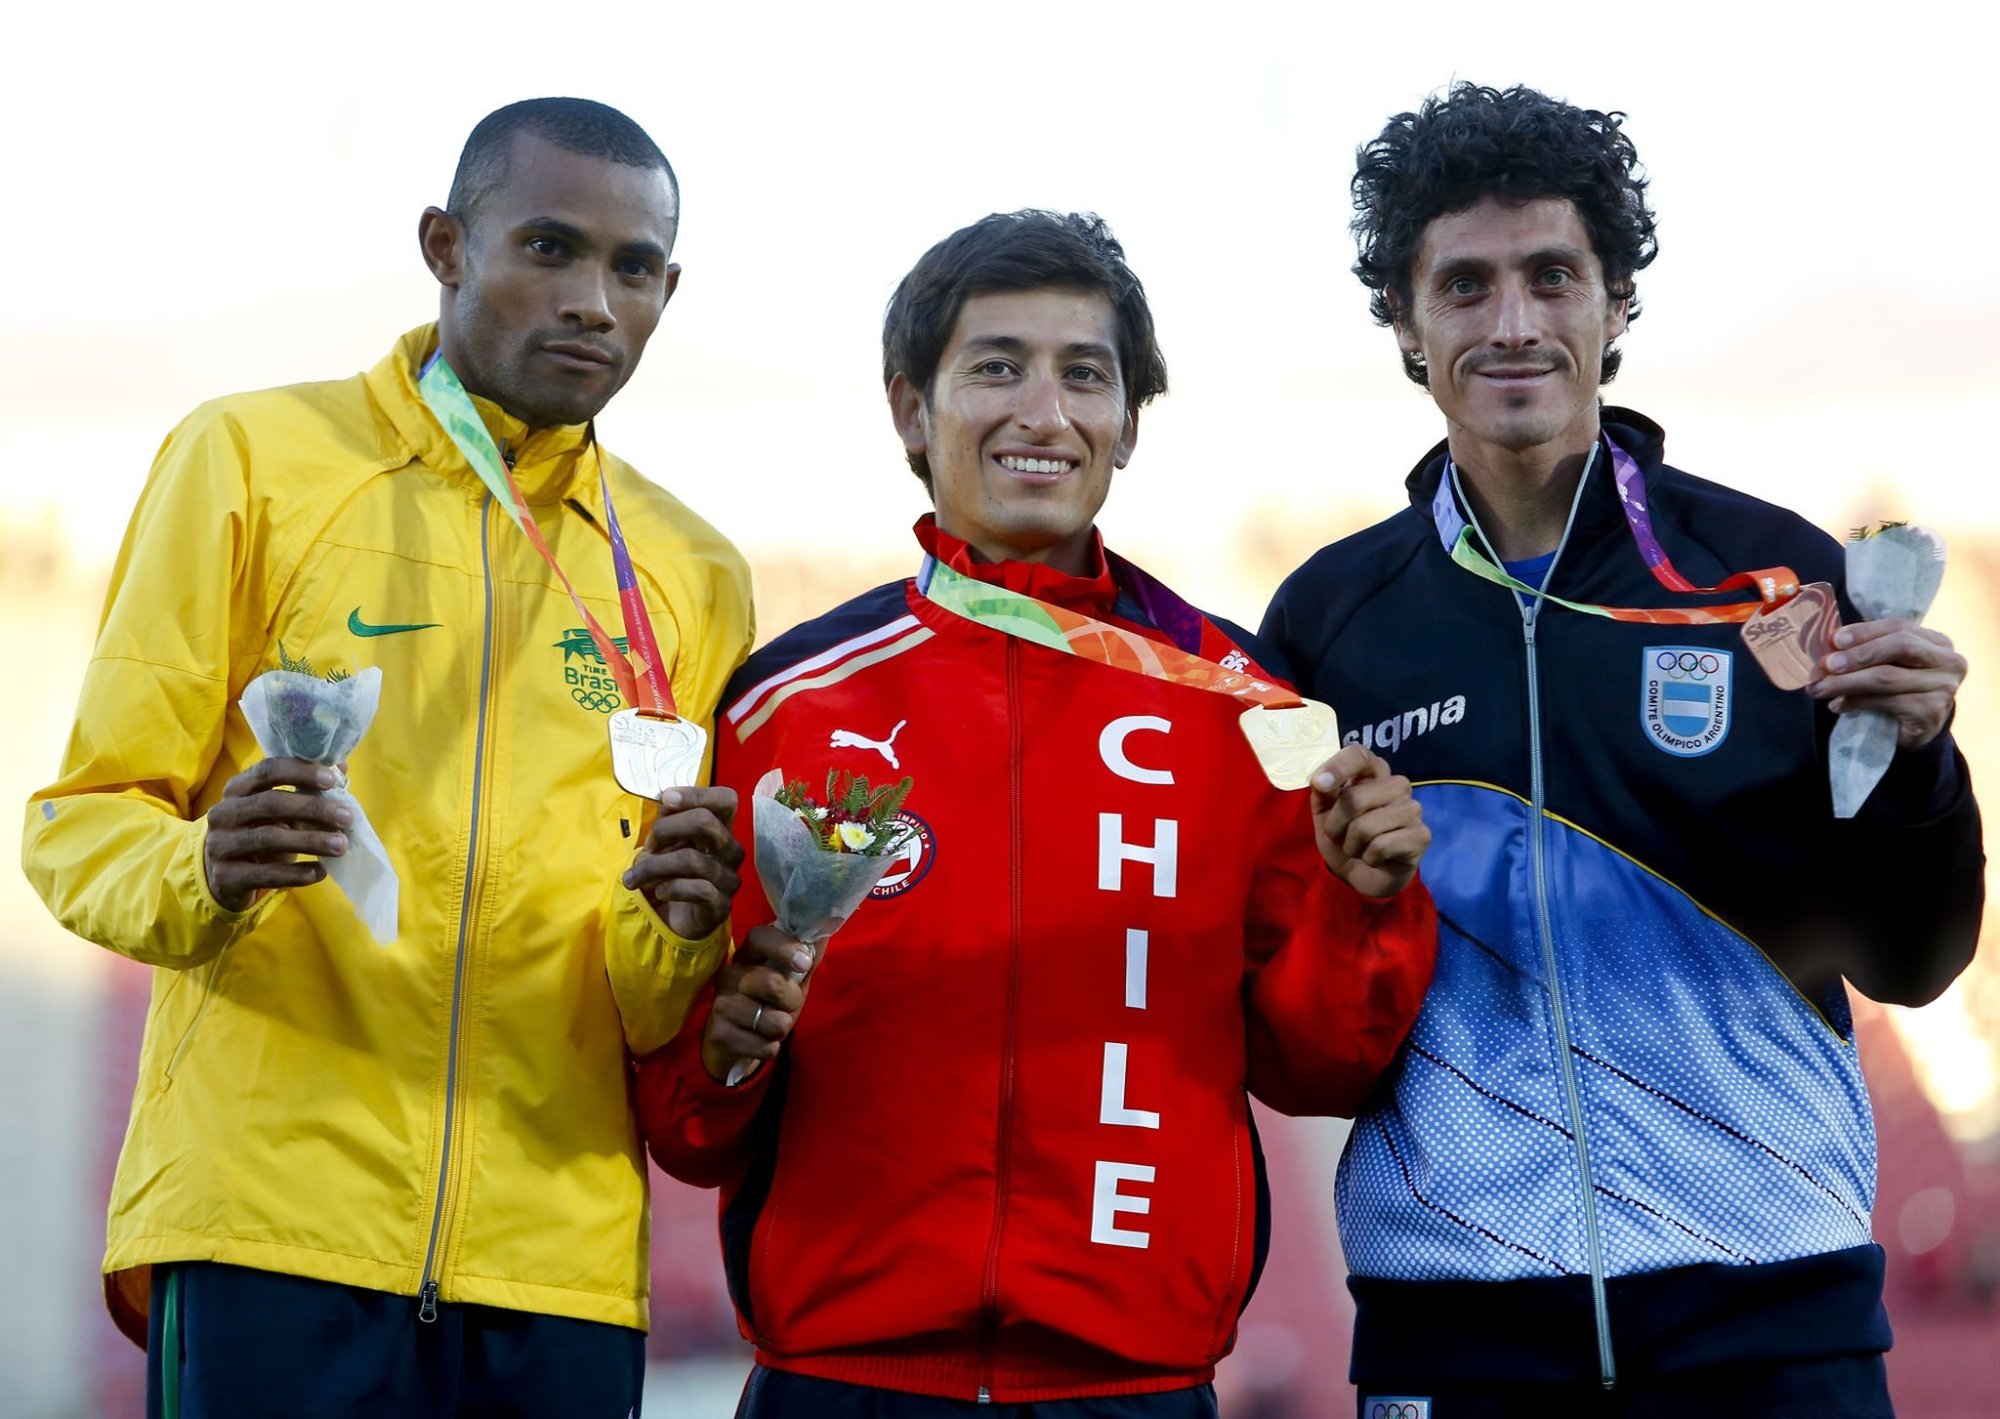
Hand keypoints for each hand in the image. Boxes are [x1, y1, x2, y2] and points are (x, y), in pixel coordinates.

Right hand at [203, 756, 350, 910]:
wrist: (224, 876)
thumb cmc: (260, 832)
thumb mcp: (277, 810)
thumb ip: (305, 788)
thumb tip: (342, 766)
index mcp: (237, 789)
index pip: (268, 770)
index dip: (300, 772)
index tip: (332, 779)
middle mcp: (224, 813)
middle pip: (271, 803)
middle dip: (313, 808)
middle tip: (347, 817)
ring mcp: (220, 845)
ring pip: (269, 838)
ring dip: (310, 841)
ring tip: (341, 846)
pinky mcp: (225, 877)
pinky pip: (266, 874)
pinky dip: (296, 874)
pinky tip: (321, 872)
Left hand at [622, 786, 743, 939]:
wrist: (673, 919)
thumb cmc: (671, 874)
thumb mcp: (665, 843)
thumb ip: (668, 819)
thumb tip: (666, 799)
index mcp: (721, 830)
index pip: (726, 800)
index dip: (698, 794)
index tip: (666, 798)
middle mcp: (731, 851)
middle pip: (705, 823)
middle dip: (665, 830)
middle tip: (646, 847)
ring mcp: (729, 879)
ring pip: (691, 859)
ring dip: (653, 866)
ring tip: (634, 876)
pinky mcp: (722, 906)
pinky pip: (699, 890)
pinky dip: (671, 888)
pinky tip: (659, 892)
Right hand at [701, 924, 815, 1083]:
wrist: (733, 1040)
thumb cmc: (768, 1001)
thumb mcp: (791, 978)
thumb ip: (808, 957)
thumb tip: (827, 928)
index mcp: (748, 955)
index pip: (759, 936)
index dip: (784, 947)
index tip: (804, 963)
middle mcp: (729, 975)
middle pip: (774, 983)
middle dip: (793, 1000)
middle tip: (786, 1005)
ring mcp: (721, 1005)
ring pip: (773, 1021)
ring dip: (781, 1027)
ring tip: (769, 1024)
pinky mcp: (720, 1035)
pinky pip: (766, 1046)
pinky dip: (770, 1047)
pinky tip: (758, 1040)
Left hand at [1309, 745, 1428, 897]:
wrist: (1362, 874)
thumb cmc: (1344, 836)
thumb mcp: (1324, 812)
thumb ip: (1322, 791)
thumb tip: (1321, 780)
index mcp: (1373, 772)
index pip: (1359, 754)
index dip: (1338, 767)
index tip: (1319, 784)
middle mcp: (1397, 785)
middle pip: (1355, 798)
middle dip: (1335, 825)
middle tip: (1340, 836)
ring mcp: (1413, 809)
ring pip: (1364, 827)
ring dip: (1351, 845)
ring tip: (1359, 848)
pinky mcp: (1421, 835)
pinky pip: (1380, 847)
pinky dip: (1368, 858)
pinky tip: (1376, 858)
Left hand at [1809, 618, 1965, 748]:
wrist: (1916, 730)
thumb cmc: (1897, 691)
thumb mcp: (1886, 665)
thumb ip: (1865, 652)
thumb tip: (1826, 652)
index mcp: (1936, 641)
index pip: (1899, 626)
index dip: (1865, 631)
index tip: (1834, 639)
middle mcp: (1948, 660)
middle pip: (1899, 646)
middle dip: (1857, 654)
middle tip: (1826, 665)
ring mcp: (1944, 686)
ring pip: (1887, 677)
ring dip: (1846, 682)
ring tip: (1819, 688)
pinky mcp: (1932, 711)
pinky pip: (1886, 702)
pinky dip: (1856, 702)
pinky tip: (1837, 705)